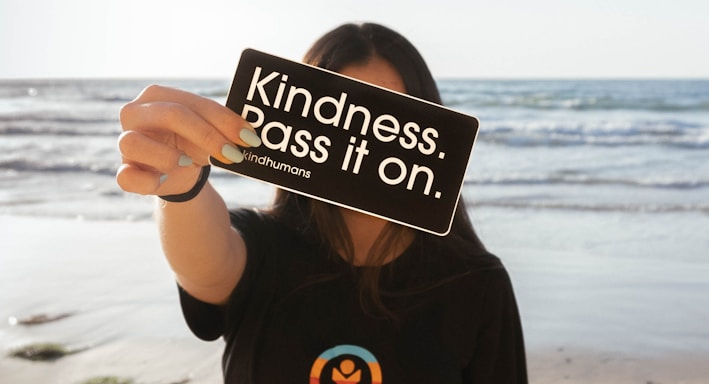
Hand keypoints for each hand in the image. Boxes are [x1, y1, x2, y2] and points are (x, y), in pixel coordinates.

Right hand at [116, 85, 260, 195]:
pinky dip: (149, 182)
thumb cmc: (192, 143)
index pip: (192, 103)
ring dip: (171, 156)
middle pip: (172, 115)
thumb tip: (250, 135)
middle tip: (235, 154)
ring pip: (135, 142)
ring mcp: (125, 142)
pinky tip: (166, 180)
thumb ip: (224, 127)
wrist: (177, 173)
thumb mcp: (208, 131)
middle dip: (208, 136)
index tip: (249, 138)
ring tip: (190, 163)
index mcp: (156, 96)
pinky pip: (126, 177)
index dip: (223, 120)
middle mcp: (134, 114)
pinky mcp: (124, 171)